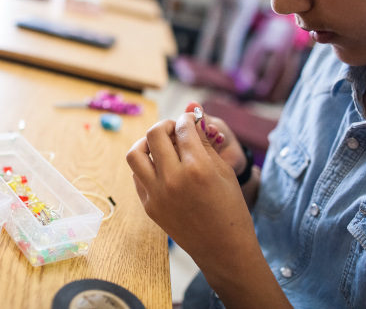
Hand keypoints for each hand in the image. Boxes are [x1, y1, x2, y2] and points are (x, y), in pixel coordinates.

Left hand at [125, 109, 256, 267]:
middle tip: (175, 129)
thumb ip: (205, 142)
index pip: (182, 127)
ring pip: (135, 153)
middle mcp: (173, 179)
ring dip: (146, 143)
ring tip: (160, 145)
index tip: (190, 119)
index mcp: (197, 168)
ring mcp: (157, 194)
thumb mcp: (224, 171)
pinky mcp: (149, 206)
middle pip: (155, 134)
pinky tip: (160, 166)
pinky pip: (137, 175)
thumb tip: (192, 117)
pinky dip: (146, 164)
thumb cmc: (230, 208)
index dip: (187, 118)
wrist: (222, 248)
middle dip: (166, 125)